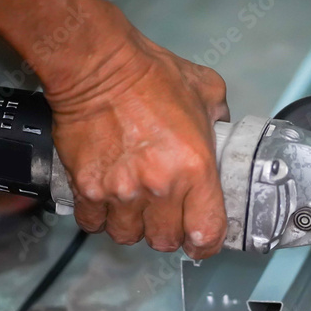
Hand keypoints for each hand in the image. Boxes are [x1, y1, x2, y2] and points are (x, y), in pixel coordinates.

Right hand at [45, 19, 229, 258]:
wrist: (97, 66)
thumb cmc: (151, 75)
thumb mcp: (207, 91)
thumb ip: (221, 120)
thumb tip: (222, 132)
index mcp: (195, 168)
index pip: (207, 232)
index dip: (206, 243)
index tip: (202, 241)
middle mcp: (159, 187)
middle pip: (165, 241)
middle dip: (168, 233)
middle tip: (165, 217)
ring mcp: (121, 191)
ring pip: (128, 236)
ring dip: (133, 227)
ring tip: (134, 207)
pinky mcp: (88, 188)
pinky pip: (94, 223)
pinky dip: (100, 218)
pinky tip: (106, 201)